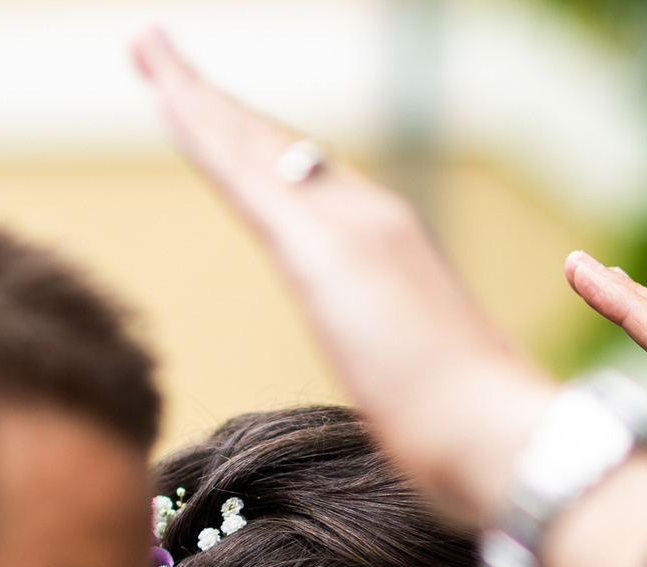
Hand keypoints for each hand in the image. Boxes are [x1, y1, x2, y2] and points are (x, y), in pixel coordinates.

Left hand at [132, 28, 546, 527]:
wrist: (500, 437)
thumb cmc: (474, 436)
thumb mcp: (427, 390)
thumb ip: (409, 376)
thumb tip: (411, 401)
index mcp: (393, 249)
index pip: (309, 182)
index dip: (257, 142)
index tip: (214, 114)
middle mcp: (371, 218)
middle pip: (276, 147)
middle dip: (214, 100)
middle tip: (156, 54)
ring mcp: (348, 226)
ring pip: (252, 145)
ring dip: (194, 95)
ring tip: (146, 50)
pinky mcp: (321, 250)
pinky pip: (243, 176)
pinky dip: (202, 130)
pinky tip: (165, 97)